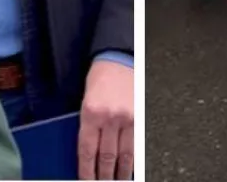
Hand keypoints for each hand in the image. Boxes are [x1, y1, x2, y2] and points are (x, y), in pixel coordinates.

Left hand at [79, 58, 133, 179]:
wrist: (119, 58)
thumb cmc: (100, 77)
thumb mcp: (86, 101)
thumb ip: (87, 125)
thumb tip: (88, 153)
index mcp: (90, 113)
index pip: (87, 151)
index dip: (86, 170)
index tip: (85, 180)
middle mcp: (109, 117)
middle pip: (106, 157)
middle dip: (103, 176)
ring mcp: (127, 119)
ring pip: (124, 156)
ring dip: (119, 173)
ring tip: (116, 181)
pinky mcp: (140, 118)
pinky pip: (137, 146)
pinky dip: (133, 160)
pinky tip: (130, 169)